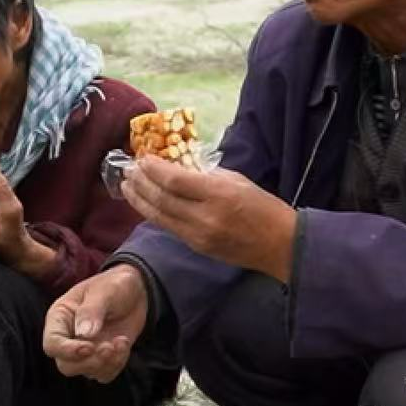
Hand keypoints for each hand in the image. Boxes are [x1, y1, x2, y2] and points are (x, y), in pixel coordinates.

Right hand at [45, 265, 148, 382]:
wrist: (136, 292)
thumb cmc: (114, 285)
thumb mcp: (103, 291)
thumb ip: (91, 311)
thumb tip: (83, 334)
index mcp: (60, 318)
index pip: (52, 344)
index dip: (67, 350)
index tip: (89, 346)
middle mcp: (68, 337)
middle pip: (66, 365)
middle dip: (89, 362)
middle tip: (108, 347)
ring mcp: (85, 350)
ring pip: (87, 372)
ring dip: (106, 363)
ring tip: (121, 342)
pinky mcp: (102, 358)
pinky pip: (105, 374)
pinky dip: (116, 364)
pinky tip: (124, 344)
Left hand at [122, 156, 296, 281]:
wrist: (280, 244)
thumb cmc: (263, 206)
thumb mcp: (237, 180)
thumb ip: (206, 174)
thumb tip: (178, 167)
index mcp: (217, 194)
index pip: (174, 180)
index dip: (153, 168)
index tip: (142, 158)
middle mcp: (204, 216)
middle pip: (161, 198)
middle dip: (141, 183)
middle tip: (128, 170)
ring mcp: (198, 235)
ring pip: (159, 216)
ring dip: (139, 200)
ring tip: (126, 186)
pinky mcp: (197, 247)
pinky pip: (169, 228)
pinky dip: (153, 214)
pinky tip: (144, 204)